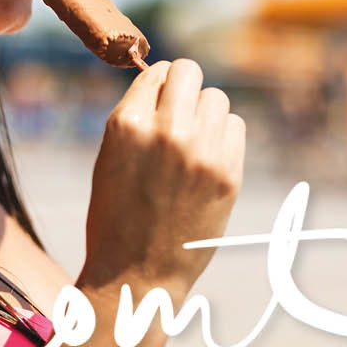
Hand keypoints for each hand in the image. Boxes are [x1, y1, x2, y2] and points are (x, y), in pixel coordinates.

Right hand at [79, 59, 245, 299]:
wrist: (137, 275)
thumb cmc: (116, 215)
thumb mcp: (110, 156)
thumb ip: (137, 116)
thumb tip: (165, 80)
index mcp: (127, 124)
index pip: (157, 71)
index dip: (159, 86)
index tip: (159, 103)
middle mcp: (166, 131)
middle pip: (189, 71)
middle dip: (184, 88)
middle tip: (179, 114)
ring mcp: (200, 152)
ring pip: (217, 97)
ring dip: (206, 113)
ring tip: (192, 143)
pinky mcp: (228, 173)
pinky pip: (236, 126)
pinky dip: (224, 137)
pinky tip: (207, 160)